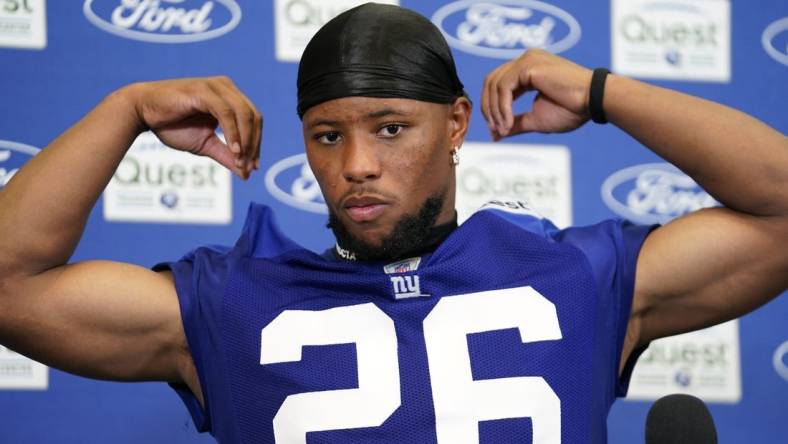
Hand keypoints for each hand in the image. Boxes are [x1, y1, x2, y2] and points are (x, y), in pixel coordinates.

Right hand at [123, 77, 261, 178]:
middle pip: (254, 117)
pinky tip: (233, 150)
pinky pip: (226, 113)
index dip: (257, 144)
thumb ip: (226, 155)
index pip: (254, 120)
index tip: (253, 167)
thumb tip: (246, 174)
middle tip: (248, 167)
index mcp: (229, 97)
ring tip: (240, 161)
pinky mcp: (204, 91)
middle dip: (254, 144)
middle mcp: (226, 88)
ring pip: (244, 114)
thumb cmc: (171, 125)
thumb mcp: (205, 144)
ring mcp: (216, 87)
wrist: (141, 112)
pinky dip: (233, 133)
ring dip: (246, 141)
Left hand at [481, 49, 592, 139]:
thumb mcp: (535, 119)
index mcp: (528, 69)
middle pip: (491, 82)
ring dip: (495, 111)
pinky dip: (503, 108)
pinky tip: (508, 122)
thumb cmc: (572, 110)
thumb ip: (514, 123)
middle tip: (496, 130)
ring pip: (495, 85)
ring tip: (504, 129)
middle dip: (488, 109)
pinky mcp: (529, 65)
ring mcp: (527, 59)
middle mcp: (525, 60)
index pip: (497, 85)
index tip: (497, 131)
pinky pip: (504, 87)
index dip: (491, 108)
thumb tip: (495, 135)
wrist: (593, 101)